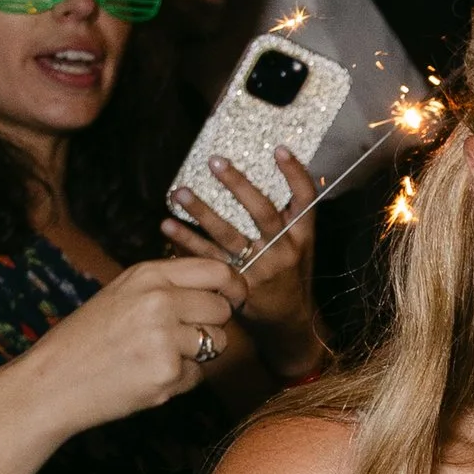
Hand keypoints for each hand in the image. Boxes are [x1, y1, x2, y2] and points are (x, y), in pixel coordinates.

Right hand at [17, 258, 237, 430]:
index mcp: (147, 275)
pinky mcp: (167, 374)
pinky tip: (147, 376)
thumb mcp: (122, 294)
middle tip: (182, 336)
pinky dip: (180, 379)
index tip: (233, 299)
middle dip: (212, 324)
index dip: (233, 287)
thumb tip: (218, 289)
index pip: (216, 271)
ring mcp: (165, 338)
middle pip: (222, 309)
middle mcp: (159, 301)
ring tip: (159, 355)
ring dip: (199, 353)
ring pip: (218, 343)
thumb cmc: (87, 339)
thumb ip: (165, 287)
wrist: (52, 382)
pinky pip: (198, 374)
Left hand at [165, 143, 321, 373]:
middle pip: (262, 212)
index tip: (279, 148)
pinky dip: (186, 241)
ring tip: (179, 192)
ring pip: (229, 235)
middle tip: (214, 161)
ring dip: (202, 211)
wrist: (290, 325)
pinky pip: (208, 259)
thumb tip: (257, 176)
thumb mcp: (300, 247)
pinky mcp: (238, 286)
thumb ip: (287, 218)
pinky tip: (168, 225)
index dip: (295, 173)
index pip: (306, 199)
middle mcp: (285, 251)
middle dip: (238, 184)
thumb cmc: (291, 276)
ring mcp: (261, 269)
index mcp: (302, 236)